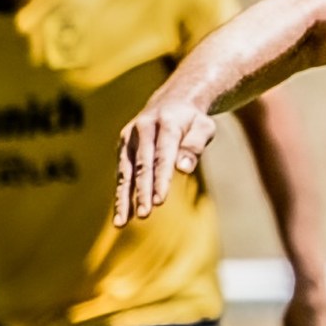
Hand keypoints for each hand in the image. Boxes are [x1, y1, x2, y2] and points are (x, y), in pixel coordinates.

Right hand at [114, 96, 217, 225]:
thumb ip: (195, 146)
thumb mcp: (204, 127)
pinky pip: (122, 174)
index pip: (162, 155)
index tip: (159, 201)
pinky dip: (122, 194)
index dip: (160, 179)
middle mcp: (141, 129)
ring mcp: (129, 138)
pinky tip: (122, 215)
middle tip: (144, 215)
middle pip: (142, 166)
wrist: (172, 101)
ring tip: (121, 223)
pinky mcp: (123, 147)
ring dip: (123, 198)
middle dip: (142, 192)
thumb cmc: (193, 119)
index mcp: (165, 123)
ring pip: (125, 172)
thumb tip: (184, 169)